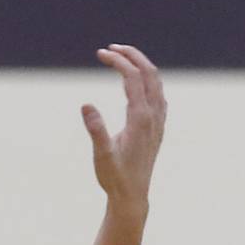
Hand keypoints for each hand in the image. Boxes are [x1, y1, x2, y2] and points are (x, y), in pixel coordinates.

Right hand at [81, 45, 166, 211]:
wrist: (132, 197)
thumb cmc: (114, 178)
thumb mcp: (101, 155)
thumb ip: (96, 129)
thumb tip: (86, 105)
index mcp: (140, 119)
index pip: (132, 77)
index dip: (118, 61)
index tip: (100, 53)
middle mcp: (153, 116)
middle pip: (149, 73)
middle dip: (132, 55)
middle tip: (112, 47)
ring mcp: (158, 122)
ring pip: (156, 83)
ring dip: (141, 66)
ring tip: (123, 58)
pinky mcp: (157, 128)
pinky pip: (158, 95)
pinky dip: (148, 81)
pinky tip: (139, 84)